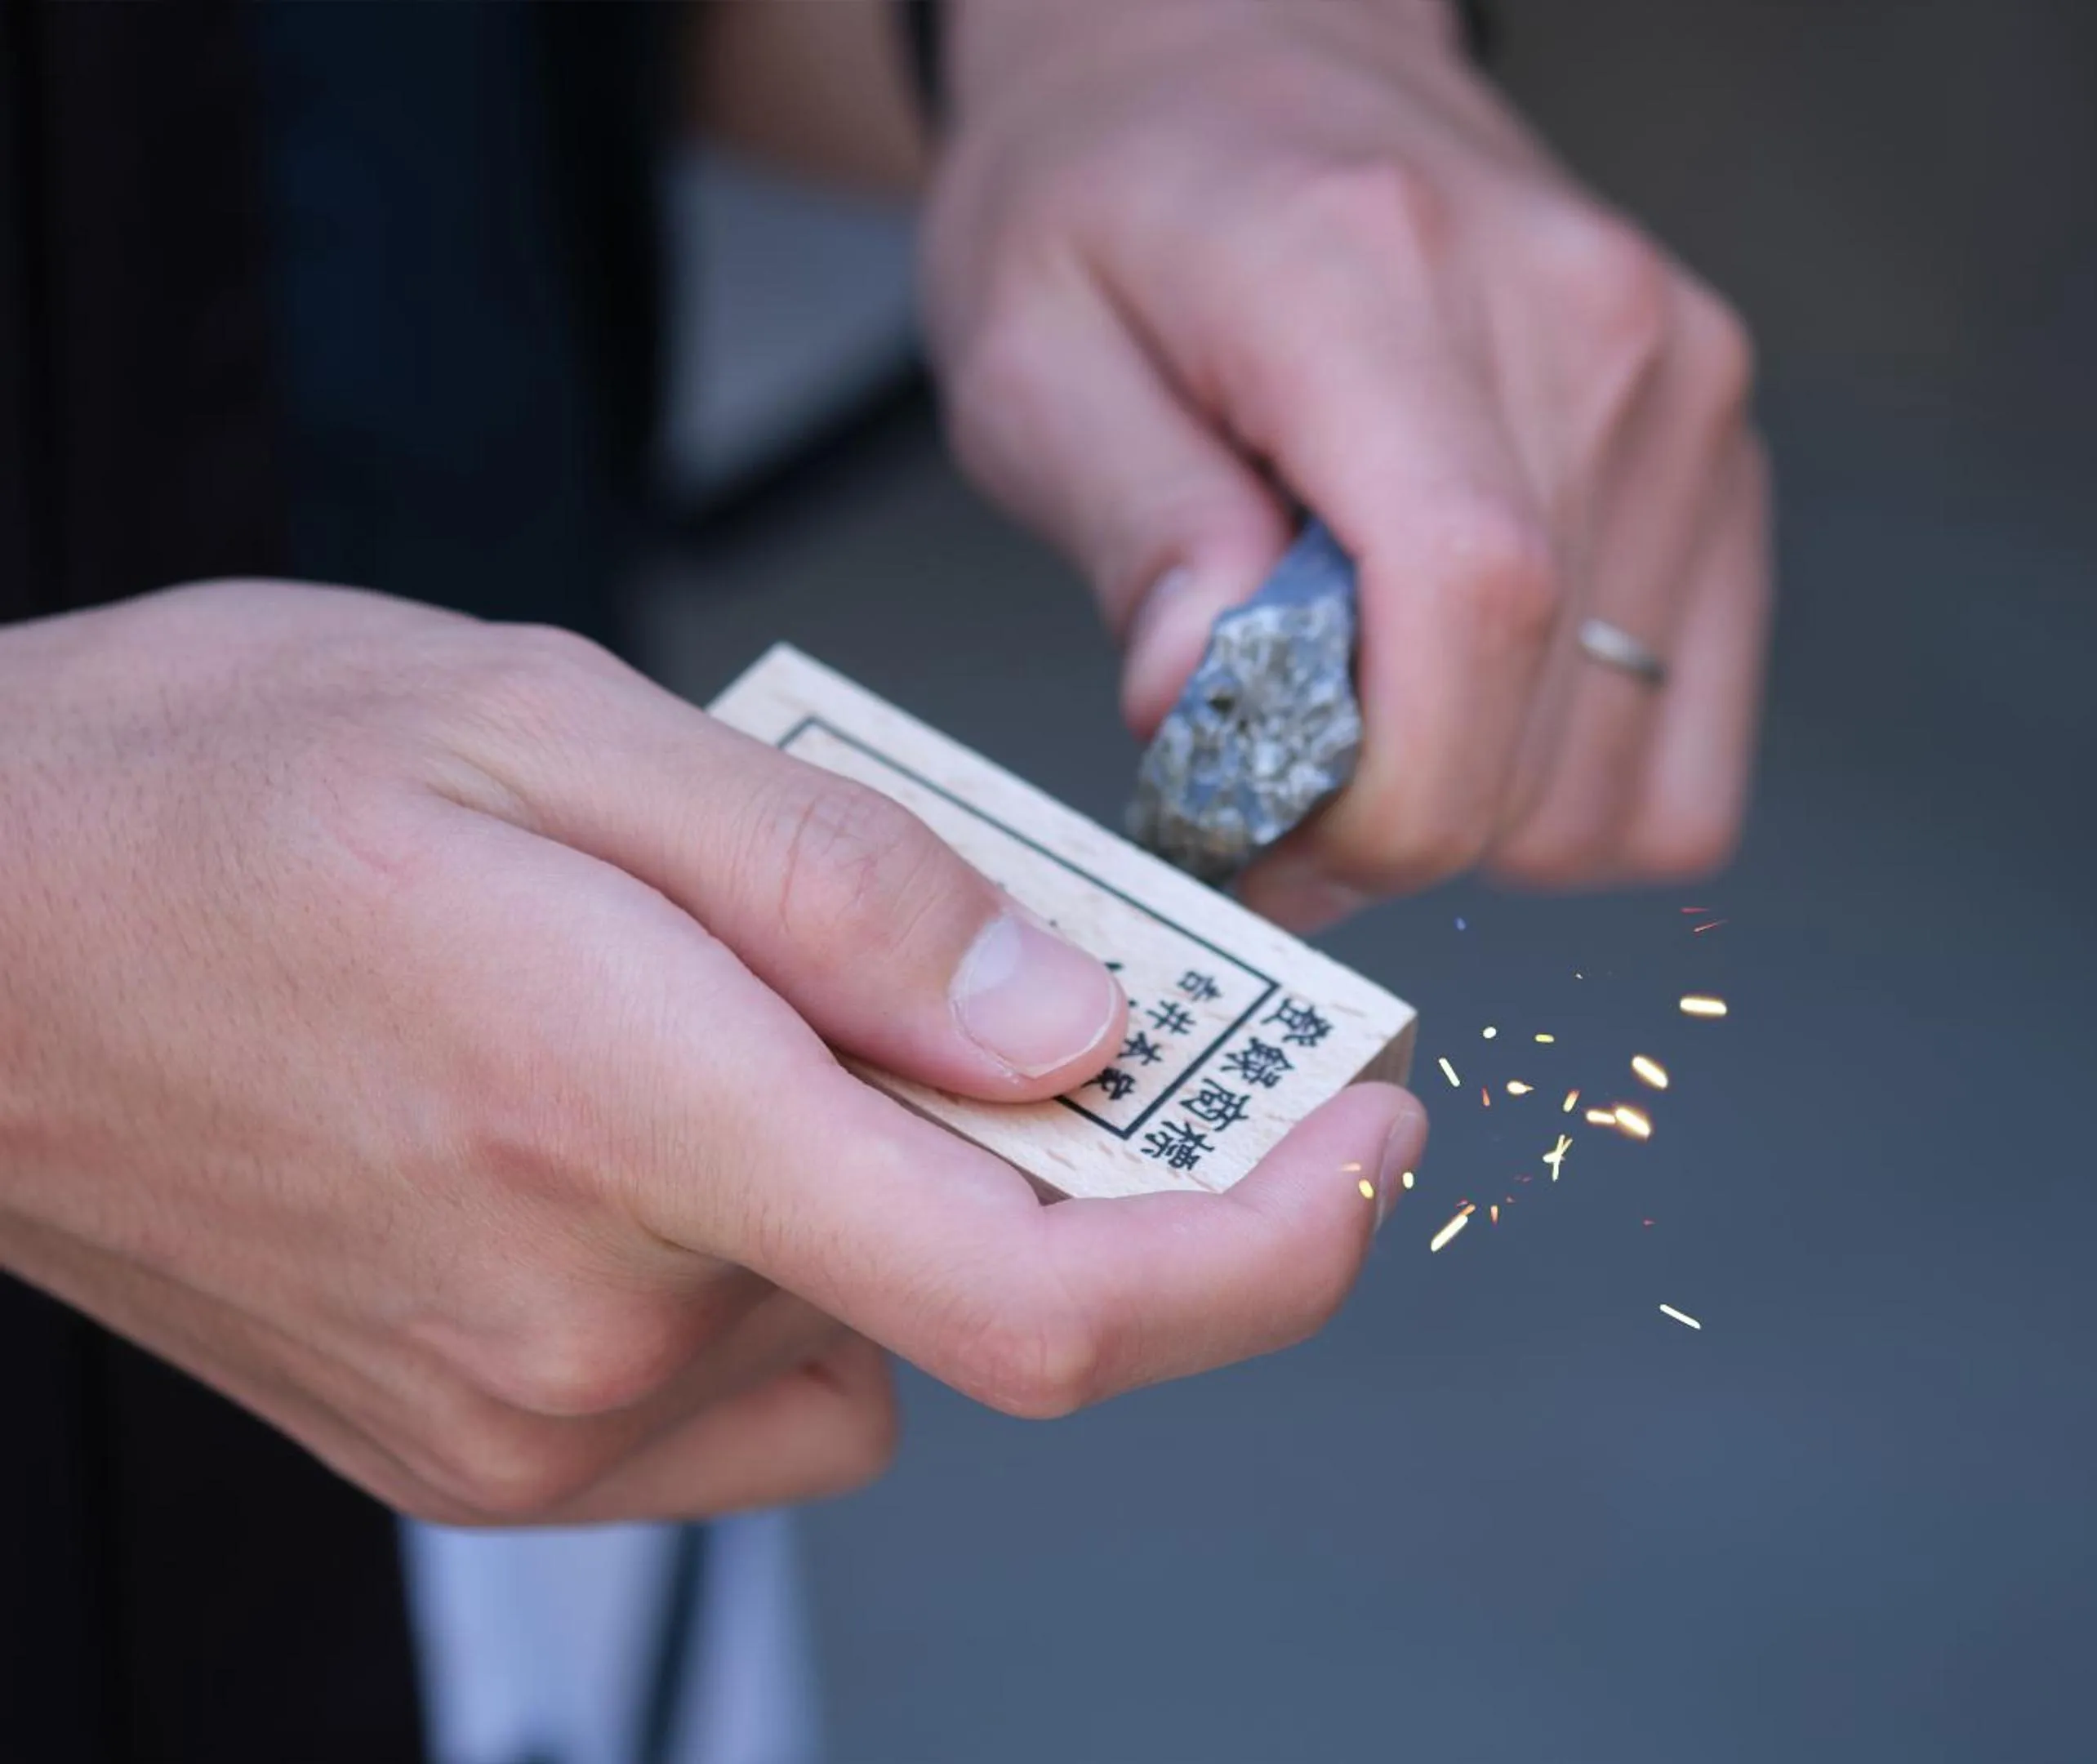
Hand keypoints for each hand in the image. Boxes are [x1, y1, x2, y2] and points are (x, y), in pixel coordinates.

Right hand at [0, 585, 1423, 1523]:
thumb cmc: (210, 792)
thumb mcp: (558, 725)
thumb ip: (848, 888)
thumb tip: (1076, 1028)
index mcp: (630, 1120)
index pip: (1048, 1291)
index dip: (1267, 1246)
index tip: (1367, 1147)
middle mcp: (588, 1329)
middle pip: (975, 1284)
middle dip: (1043, 1129)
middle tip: (972, 955)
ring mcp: (529, 1421)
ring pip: (868, 1326)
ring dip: (889, 1180)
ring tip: (723, 1005)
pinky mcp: (483, 1448)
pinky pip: (751, 1376)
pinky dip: (784, 1252)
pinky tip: (657, 1114)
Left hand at [924, 0, 1770, 928]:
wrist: (1238, 58)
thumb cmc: (1119, 194)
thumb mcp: (1032, 349)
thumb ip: (1135, 528)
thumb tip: (1208, 706)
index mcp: (1386, 281)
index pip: (1474, 600)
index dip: (1387, 796)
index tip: (1273, 846)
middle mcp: (1584, 329)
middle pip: (1552, 726)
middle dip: (1394, 824)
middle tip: (1272, 785)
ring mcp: (1681, 390)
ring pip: (1629, 773)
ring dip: (1480, 809)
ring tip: (1362, 720)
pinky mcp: (1719, 455)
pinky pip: (1690, 738)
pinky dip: (1572, 777)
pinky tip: (1463, 703)